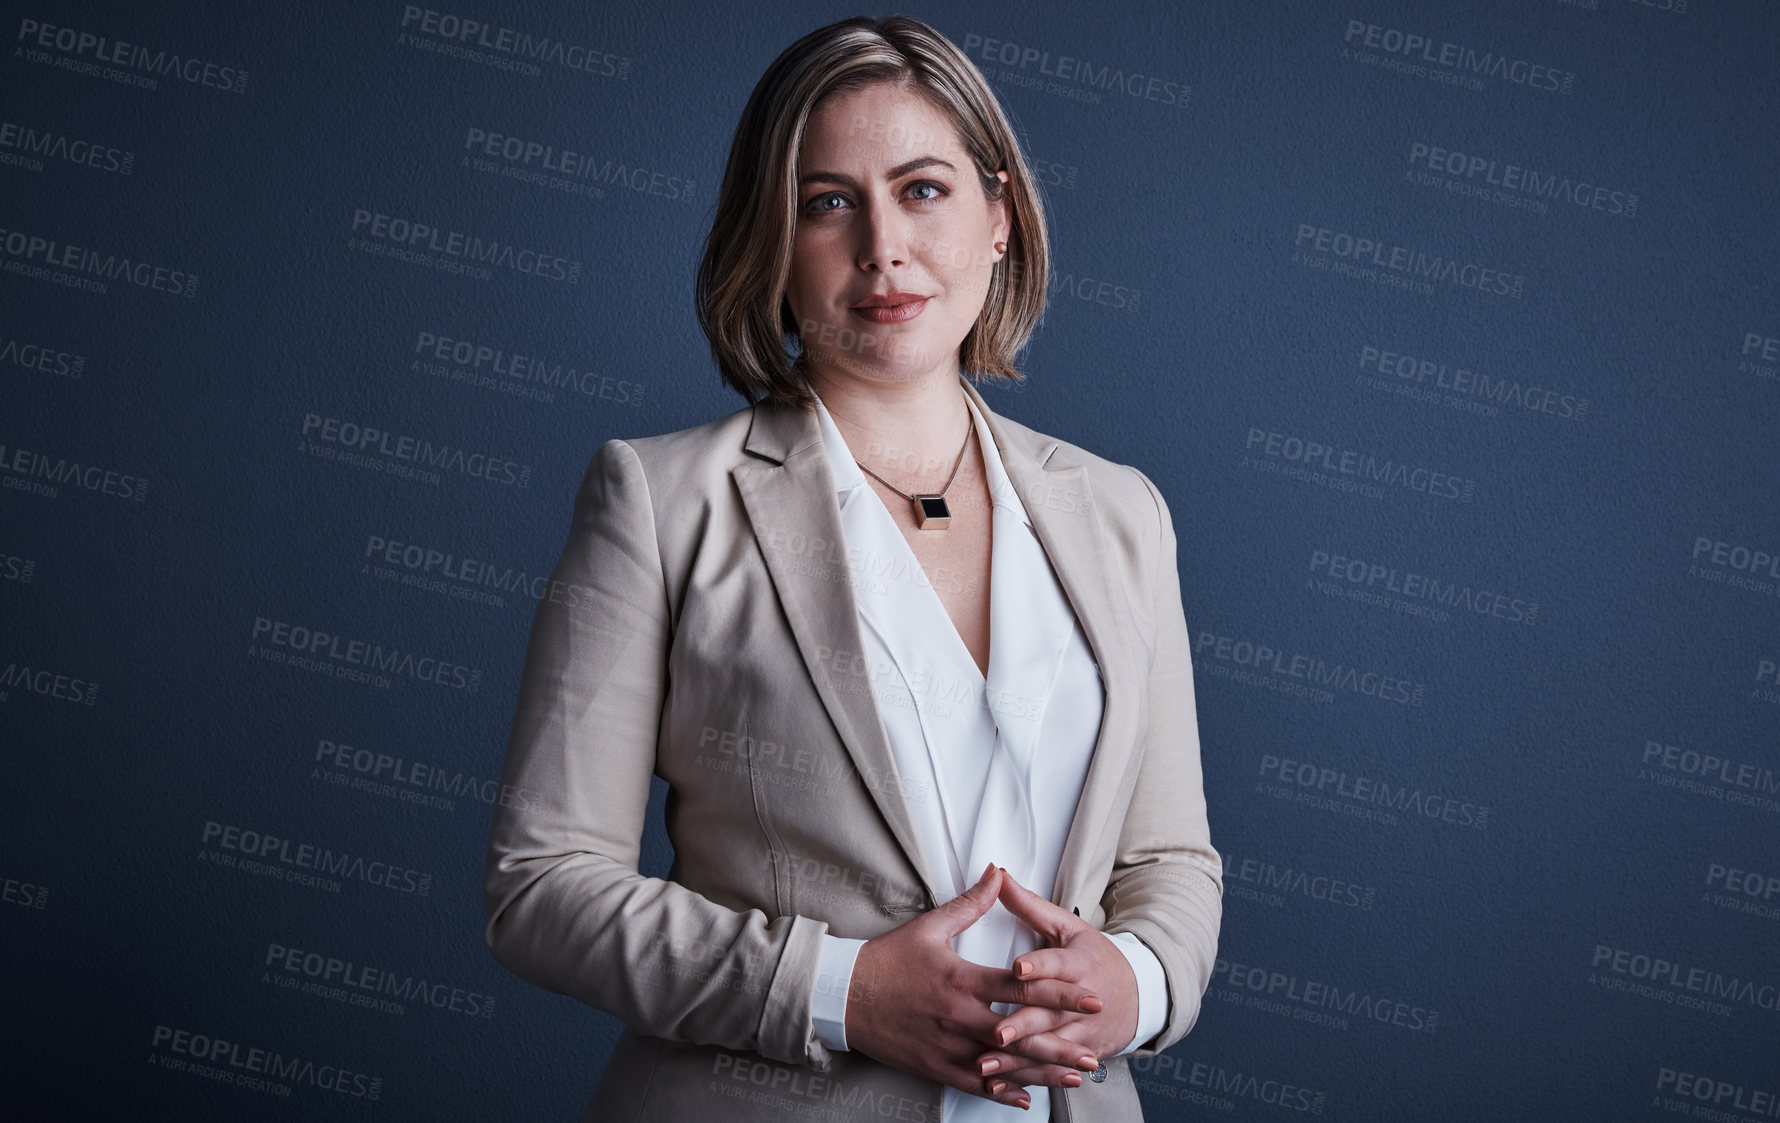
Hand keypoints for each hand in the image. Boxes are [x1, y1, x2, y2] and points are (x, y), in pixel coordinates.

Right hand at [844, 862, 1103, 1110]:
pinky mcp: (934, 1065)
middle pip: (1019, 1034)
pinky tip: (1026, 1099)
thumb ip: (970, 903)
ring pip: (1002, 1066)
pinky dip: (1001, 1093)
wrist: (842, 995)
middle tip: (1095, 1053)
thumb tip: (998, 873)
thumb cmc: (887, 960)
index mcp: (962, 979)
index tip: (1091, 998)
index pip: (1021, 987)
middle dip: (1060, 1044)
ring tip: (1073, 1078)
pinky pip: (973, 1084)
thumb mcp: (929, 926)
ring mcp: (947, 1045)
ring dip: (1040, 1073)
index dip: (1060, 993)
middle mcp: (959, 1016)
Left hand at [970, 868, 1139, 1091]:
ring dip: (1016, 1060)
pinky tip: (1000, 1086)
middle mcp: (1083, 1001)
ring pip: (1047, 1049)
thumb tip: (999, 875)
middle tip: (995, 1032)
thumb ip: (1031, 906)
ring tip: (985, 1064)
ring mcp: (1082, 1032)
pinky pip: (1049, 1070)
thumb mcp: (1069, 927)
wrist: (1141, 995)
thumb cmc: (1096, 957)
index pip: (1057, 964)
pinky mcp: (1081, 1054)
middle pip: (1050, 1013)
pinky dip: (1025, 1079)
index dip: (1038, 966)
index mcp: (1079, 963)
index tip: (1017, 969)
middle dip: (1023, 1025)